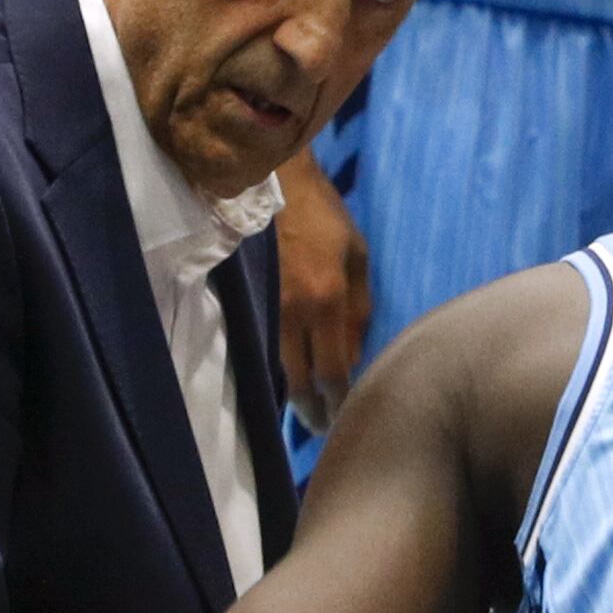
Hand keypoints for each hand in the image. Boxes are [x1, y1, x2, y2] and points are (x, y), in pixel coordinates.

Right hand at [274, 152, 372, 426]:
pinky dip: (280, 367)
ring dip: (294, 394)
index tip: (345, 417)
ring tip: (308, 412)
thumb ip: (360, 309)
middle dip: (312, 409)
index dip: (339, 398)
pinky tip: (288, 379)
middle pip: (300, 379)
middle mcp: (295, 310)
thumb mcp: (359, 257)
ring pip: (280, 367)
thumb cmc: (326, 217)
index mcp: (328, 299)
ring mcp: (268, 306)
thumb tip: (355, 354)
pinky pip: (267, 346)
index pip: (333, 369)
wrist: (276, 183)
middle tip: (322, 429)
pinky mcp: (252, 300)